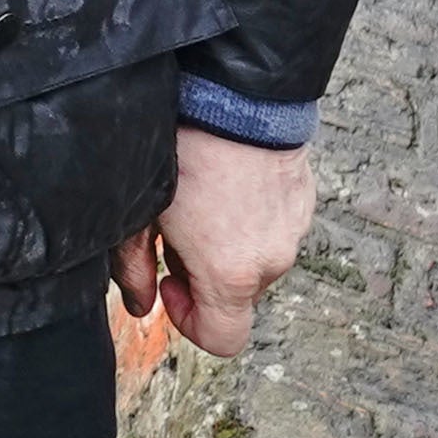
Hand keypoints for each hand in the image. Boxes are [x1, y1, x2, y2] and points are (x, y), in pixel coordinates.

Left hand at [118, 132, 314, 359]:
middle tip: (178, 230)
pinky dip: (251, 222)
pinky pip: (274, 231)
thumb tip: (140, 303)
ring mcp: (293, 233)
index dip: (190, 323)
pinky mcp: (304, 206)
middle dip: (204, 274)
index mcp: (231, 274)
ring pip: (256, 261)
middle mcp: (271, 262)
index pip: (224, 340)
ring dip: (229, 246)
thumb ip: (133, 267)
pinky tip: (227, 185)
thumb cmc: (185, 152)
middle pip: (237, 296)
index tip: (170, 285)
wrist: (237, 97)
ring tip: (203, 201)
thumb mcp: (143, 212)